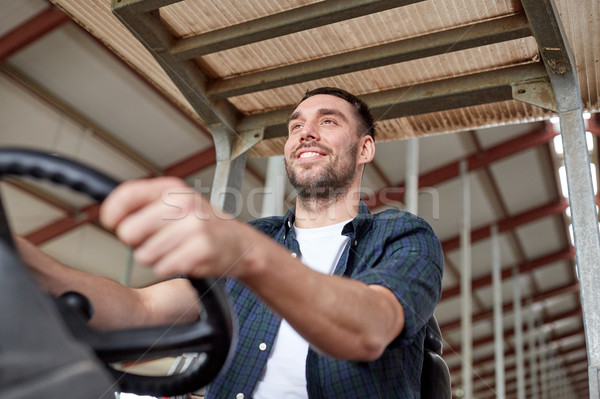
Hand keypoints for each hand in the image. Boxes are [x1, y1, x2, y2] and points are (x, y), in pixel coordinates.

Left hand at [100, 177, 259, 278]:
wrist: (242, 243)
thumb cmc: (204, 225)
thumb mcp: (178, 202)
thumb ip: (145, 204)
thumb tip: (108, 216)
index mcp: (173, 188)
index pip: (126, 195)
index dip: (112, 214)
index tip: (113, 224)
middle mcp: (183, 203)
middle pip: (128, 231)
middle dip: (137, 243)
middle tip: (156, 241)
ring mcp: (193, 226)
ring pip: (143, 254)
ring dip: (155, 258)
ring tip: (174, 250)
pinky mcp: (200, 250)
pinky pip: (162, 268)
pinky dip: (169, 268)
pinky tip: (184, 259)